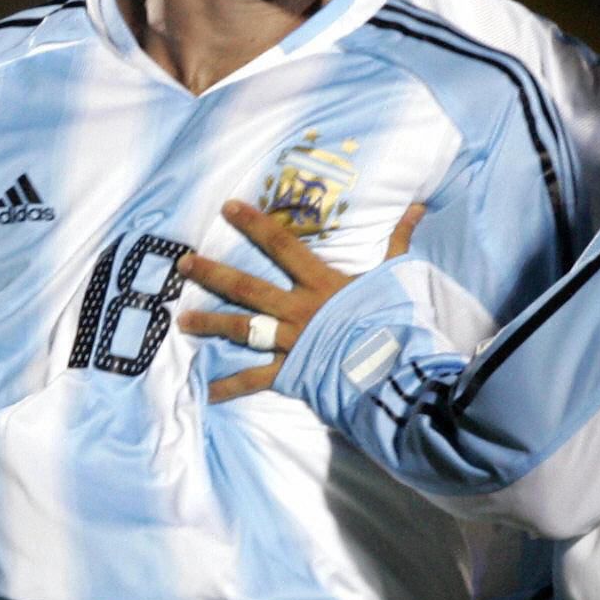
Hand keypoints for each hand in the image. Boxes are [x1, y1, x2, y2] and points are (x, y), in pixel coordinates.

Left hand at [178, 200, 423, 403]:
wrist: (394, 364)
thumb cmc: (395, 319)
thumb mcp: (396, 275)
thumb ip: (398, 241)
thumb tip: (418, 207)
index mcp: (320, 282)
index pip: (281, 245)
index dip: (254, 224)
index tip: (228, 207)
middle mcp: (297, 309)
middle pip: (247, 287)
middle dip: (213, 274)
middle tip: (183, 263)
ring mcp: (291, 341)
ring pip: (243, 330)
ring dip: (211, 325)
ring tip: (182, 322)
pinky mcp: (292, 372)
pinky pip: (256, 379)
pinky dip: (231, 388)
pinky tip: (207, 392)